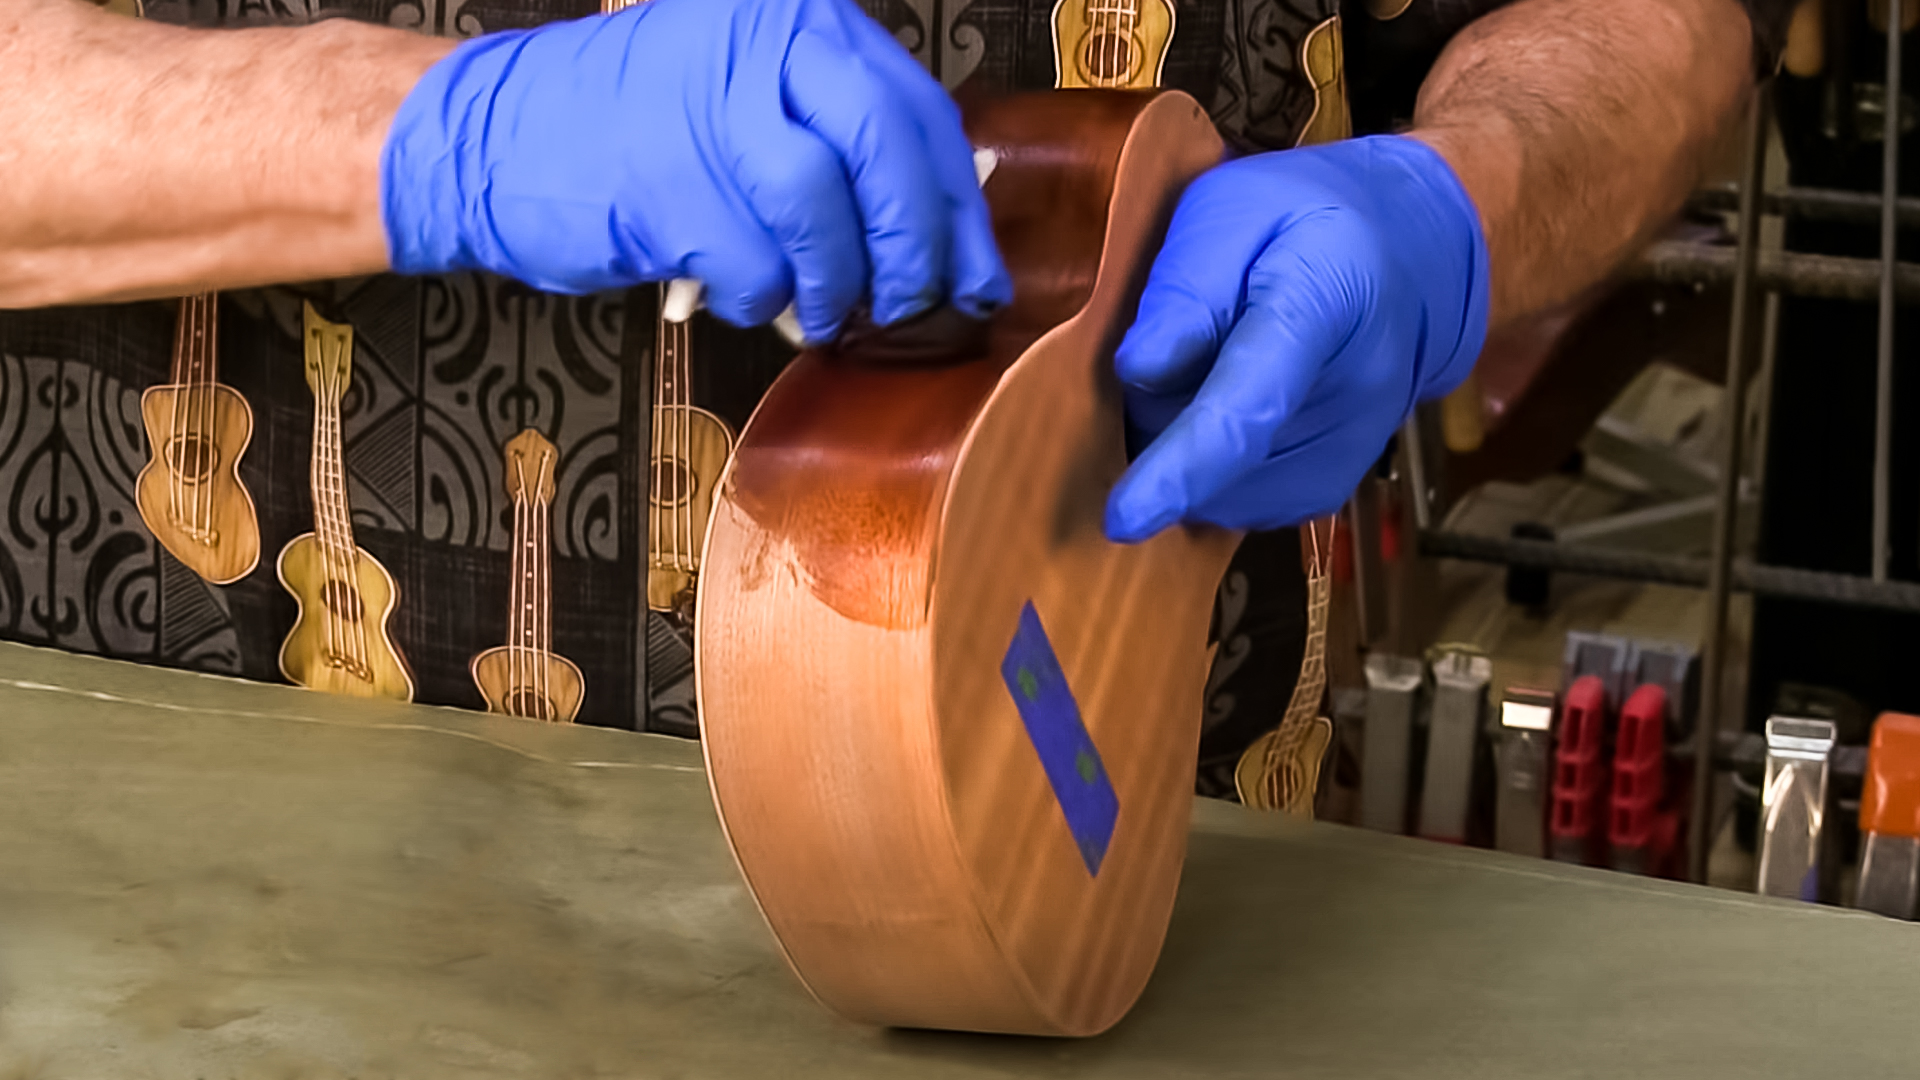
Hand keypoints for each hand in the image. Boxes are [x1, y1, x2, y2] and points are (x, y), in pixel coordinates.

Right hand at [379, 0, 1009, 341]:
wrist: (497, 133)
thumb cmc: (639, 125)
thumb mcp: (755, 98)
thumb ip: (847, 143)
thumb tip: (957, 219)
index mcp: (798, 20)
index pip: (916, 112)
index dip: (957, 208)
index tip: (975, 273)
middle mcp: (759, 44)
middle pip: (883, 152)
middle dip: (912, 247)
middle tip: (910, 304)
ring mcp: (706, 108)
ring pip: (820, 215)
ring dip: (834, 285)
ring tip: (819, 313)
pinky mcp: (662, 183)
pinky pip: (752, 264)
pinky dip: (759, 298)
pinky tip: (741, 294)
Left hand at [1102, 136, 1489, 541]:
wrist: (1413, 257)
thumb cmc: (1307, 219)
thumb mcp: (1234, 208)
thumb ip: (1187, 287)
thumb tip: (1139, 371)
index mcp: (1323, 307)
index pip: (1248, 402)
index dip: (1183, 465)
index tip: (1123, 520)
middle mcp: (1353, 394)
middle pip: (1216, 455)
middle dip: (1162, 418)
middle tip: (1181, 344)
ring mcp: (1352, 450)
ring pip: (1222, 491)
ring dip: (1186, 450)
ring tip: (1210, 371)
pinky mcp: (1335, 485)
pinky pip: (1242, 504)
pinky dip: (1212, 473)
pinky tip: (1225, 414)